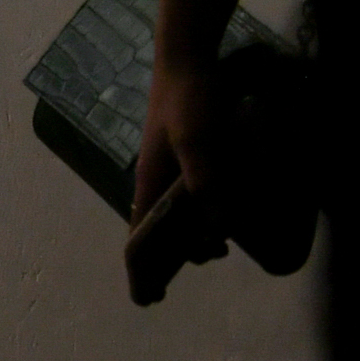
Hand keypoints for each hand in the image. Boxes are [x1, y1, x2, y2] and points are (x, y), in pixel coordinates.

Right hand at [129, 56, 234, 297]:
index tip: (147, 299)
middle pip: (158, 231)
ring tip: (217, 246)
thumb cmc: (188, 103)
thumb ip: (208, 186)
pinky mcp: (187, 158)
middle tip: (198, 267)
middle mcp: (155, 182)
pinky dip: (201, 215)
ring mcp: (170, 170)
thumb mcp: (199, 144)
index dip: (142, 269)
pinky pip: (189, 197)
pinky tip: (221, 215)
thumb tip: (219, 231)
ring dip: (191, 235)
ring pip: (175, 214)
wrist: (187, 61)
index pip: (139, 236)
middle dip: (170, 257)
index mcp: (150, 184)